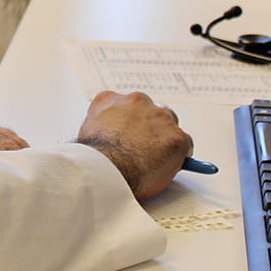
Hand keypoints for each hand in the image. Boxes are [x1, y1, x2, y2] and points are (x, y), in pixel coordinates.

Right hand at [75, 90, 190, 199]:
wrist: (105, 171)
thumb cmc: (93, 158)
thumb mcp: (86, 132)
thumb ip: (101, 126)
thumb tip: (110, 138)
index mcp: (110, 99)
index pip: (125, 105)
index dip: (129, 123)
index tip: (129, 135)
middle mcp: (136, 101)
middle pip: (151, 111)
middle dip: (151, 128)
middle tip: (144, 148)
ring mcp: (159, 117)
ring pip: (170, 125)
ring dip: (165, 138)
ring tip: (156, 160)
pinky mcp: (176, 136)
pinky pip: (185, 145)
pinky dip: (180, 155)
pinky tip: (168, 165)